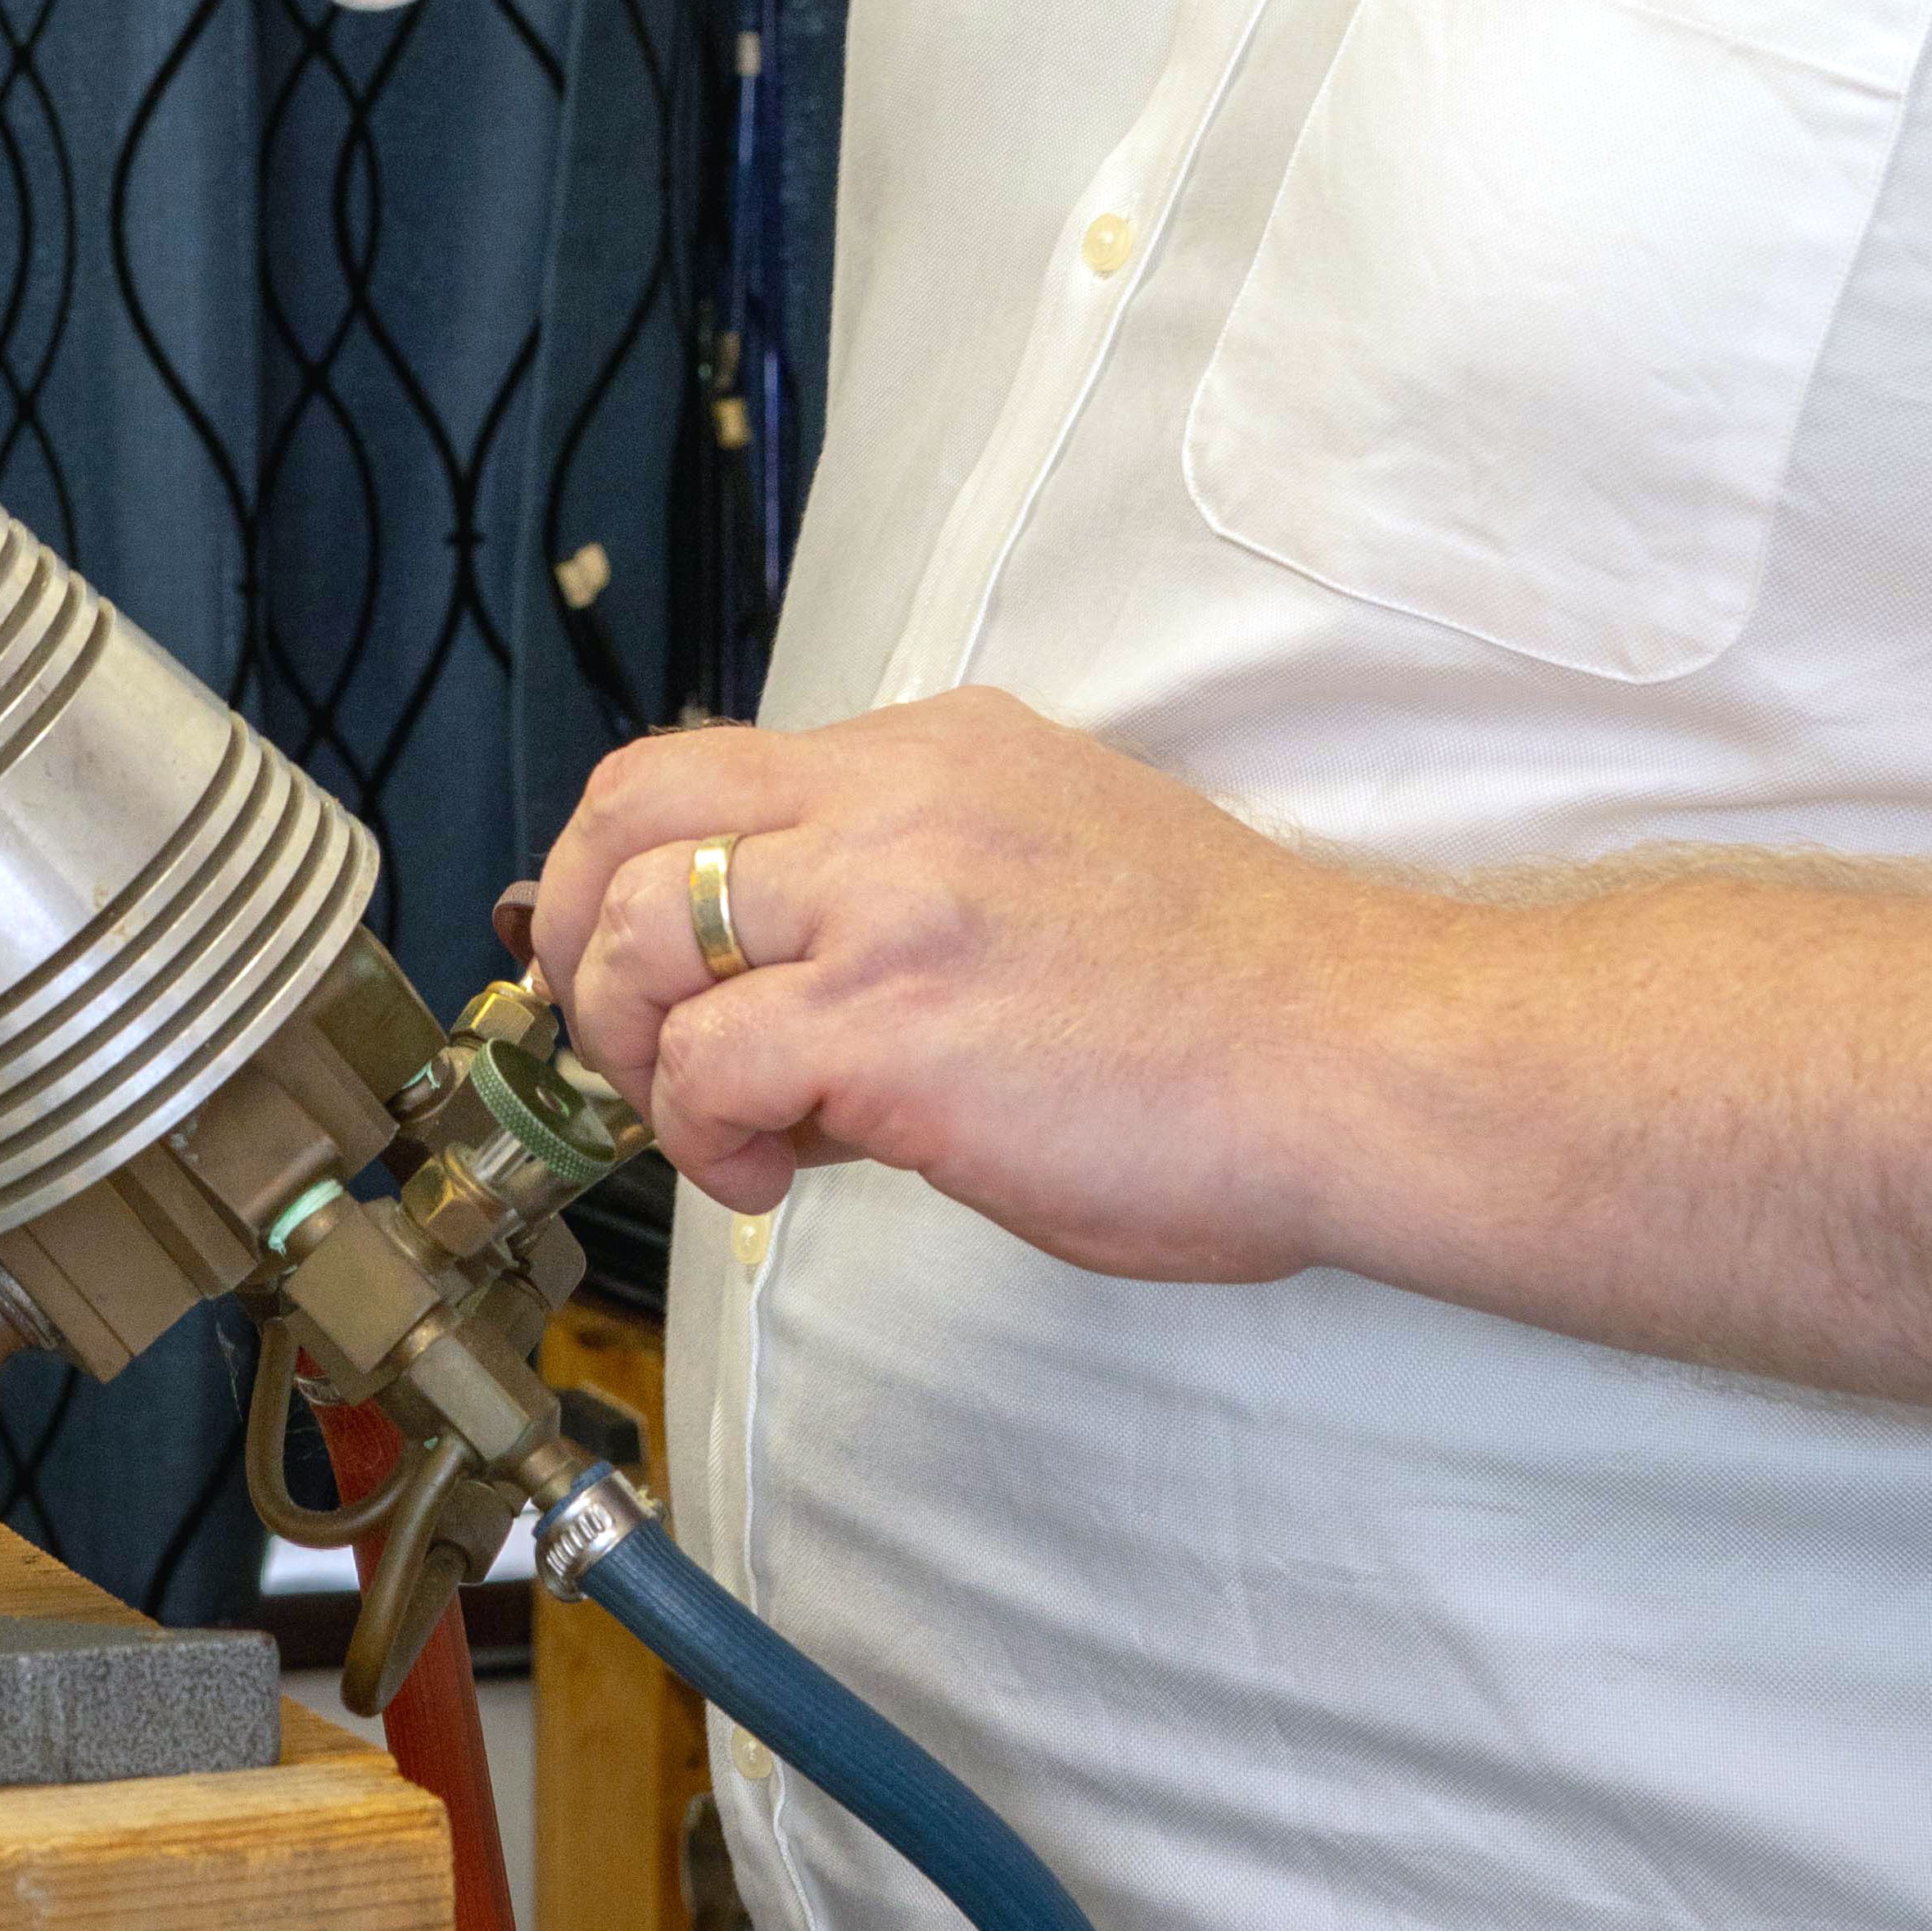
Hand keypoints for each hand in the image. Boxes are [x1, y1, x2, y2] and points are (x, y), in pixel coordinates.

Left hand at [529, 686, 1364, 1276]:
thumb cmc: (1237, 1009)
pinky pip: (704, 1067)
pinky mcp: (891, 1023)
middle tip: (621, 1042)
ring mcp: (890, 901)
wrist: (1355, 1059)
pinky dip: (700, 1138)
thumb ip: (910, 905)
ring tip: (710, 1127)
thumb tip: (784, 1016)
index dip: (629, 871)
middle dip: (576, 933)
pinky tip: (769, 1177)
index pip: (707, 764)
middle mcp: (900, 797)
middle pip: (630, 809)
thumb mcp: (1053, 876)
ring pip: (638, 929)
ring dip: (633, 1047)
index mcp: (941, 753)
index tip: (638, 970)